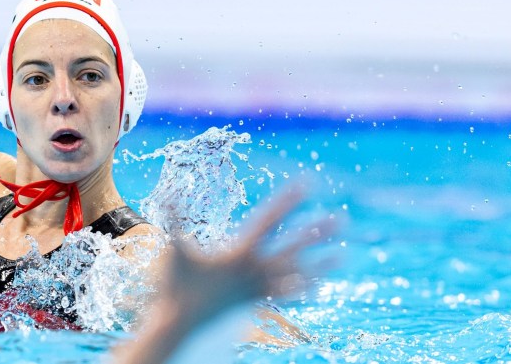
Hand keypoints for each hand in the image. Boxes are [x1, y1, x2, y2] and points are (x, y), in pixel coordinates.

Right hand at [160, 188, 334, 327]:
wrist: (184, 326)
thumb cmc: (176, 288)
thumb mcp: (175, 250)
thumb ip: (173, 219)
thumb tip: (167, 193)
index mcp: (239, 252)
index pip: (268, 220)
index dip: (287, 199)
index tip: (306, 183)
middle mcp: (255, 270)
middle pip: (293, 247)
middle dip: (317, 231)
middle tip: (341, 218)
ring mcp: (259, 289)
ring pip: (298, 274)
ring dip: (322, 263)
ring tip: (343, 255)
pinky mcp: (258, 304)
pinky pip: (287, 295)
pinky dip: (304, 289)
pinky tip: (320, 286)